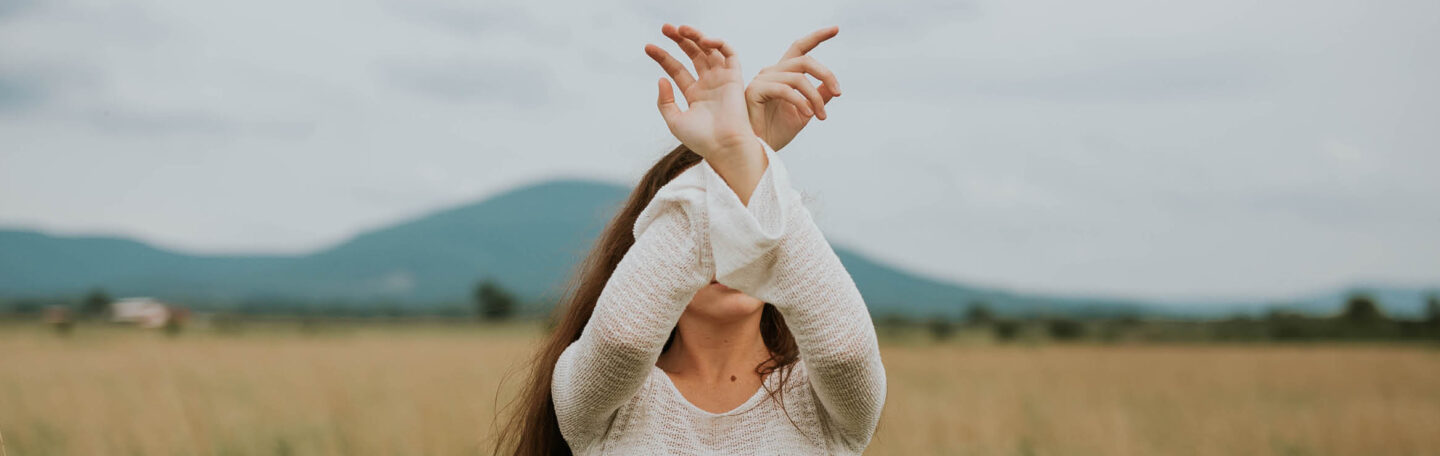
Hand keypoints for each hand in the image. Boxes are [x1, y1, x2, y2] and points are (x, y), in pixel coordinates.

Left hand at [645, 24, 761, 172]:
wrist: (724, 147)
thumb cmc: (701, 139)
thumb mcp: (674, 121)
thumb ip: (665, 101)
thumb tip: (661, 79)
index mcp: (694, 95)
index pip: (676, 69)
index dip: (662, 56)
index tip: (648, 47)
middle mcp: (708, 84)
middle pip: (692, 54)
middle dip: (679, 40)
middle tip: (665, 28)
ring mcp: (721, 80)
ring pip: (709, 50)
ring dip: (696, 36)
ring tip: (681, 29)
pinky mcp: (735, 78)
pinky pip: (729, 54)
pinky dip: (718, 43)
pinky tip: (703, 41)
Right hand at [745, 26, 841, 150]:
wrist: (758, 150)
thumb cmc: (776, 132)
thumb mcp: (804, 113)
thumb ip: (818, 98)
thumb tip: (834, 89)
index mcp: (783, 74)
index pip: (800, 48)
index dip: (817, 37)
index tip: (836, 29)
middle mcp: (772, 72)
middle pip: (804, 60)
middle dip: (826, 74)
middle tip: (838, 92)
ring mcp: (762, 80)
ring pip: (798, 77)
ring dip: (814, 97)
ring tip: (820, 115)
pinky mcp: (755, 90)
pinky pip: (784, 90)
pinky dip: (800, 102)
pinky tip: (808, 114)